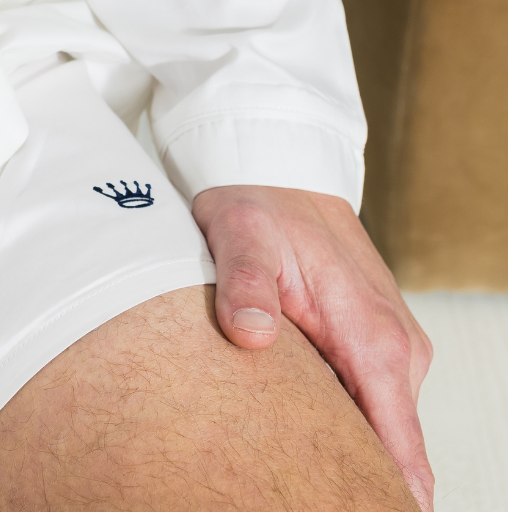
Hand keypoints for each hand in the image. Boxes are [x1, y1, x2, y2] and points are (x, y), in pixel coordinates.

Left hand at [191, 184, 433, 511]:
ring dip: (335, 446)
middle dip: (345, 479)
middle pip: (387, 453)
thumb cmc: (261, 203)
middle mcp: (398, 351)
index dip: (377, 497)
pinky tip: (291, 420)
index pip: (402, 455)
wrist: (278, 166)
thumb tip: (251, 334)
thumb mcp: (240, 235)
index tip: (340, 509)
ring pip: (376, 430)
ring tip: (276, 458)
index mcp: (375, 339)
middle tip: (283, 489)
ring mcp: (392, 350)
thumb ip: (245, 287)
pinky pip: (366, 403)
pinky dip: (335, 418)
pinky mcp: (375, 346)